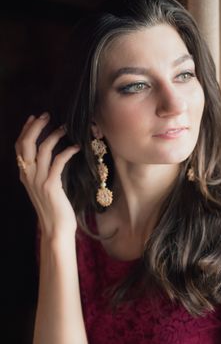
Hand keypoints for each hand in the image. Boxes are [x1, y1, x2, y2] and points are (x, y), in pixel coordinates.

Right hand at [15, 112, 79, 238]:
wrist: (56, 228)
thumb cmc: (53, 209)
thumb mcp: (42, 189)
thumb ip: (41, 173)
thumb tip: (50, 158)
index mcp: (25, 175)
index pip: (19, 148)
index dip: (25, 131)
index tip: (33, 118)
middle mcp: (28, 176)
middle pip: (26, 144)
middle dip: (35, 126)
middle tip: (46, 115)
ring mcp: (39, 180)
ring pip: (43, 149)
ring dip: (54, 135)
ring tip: (65, 128)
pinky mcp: (51, 185)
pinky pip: (58, 161)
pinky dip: (68, 151)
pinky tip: (76, 147)